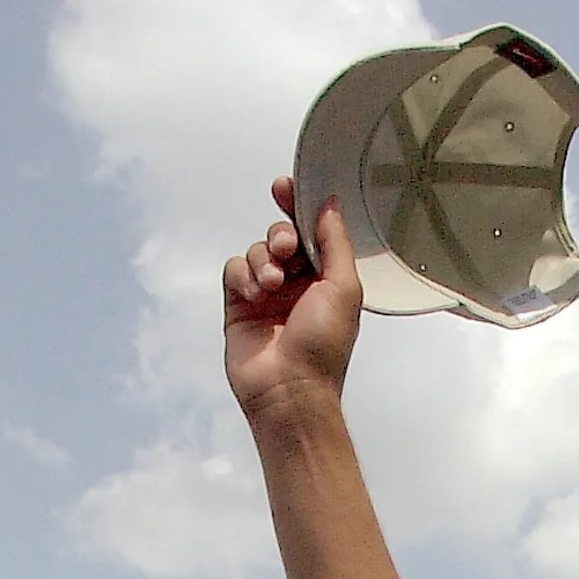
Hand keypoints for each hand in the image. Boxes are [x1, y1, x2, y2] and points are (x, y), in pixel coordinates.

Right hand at [224, 176, 362, 422]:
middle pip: (282, 235)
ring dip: (263, 259)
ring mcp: (267, 295)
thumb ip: (336, 241)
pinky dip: (243, 275)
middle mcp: (297, 285)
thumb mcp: (344, 287)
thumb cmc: (322, 349)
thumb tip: (329, 202)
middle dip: (281, 234)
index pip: (311, 231)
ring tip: (273, 284)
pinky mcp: (240, 305)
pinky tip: (255, 294)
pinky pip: (235, 269)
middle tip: (286, 248)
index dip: (298, 206)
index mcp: (326, 280)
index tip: (286, 188)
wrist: (289, 391)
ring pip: (257, 250)